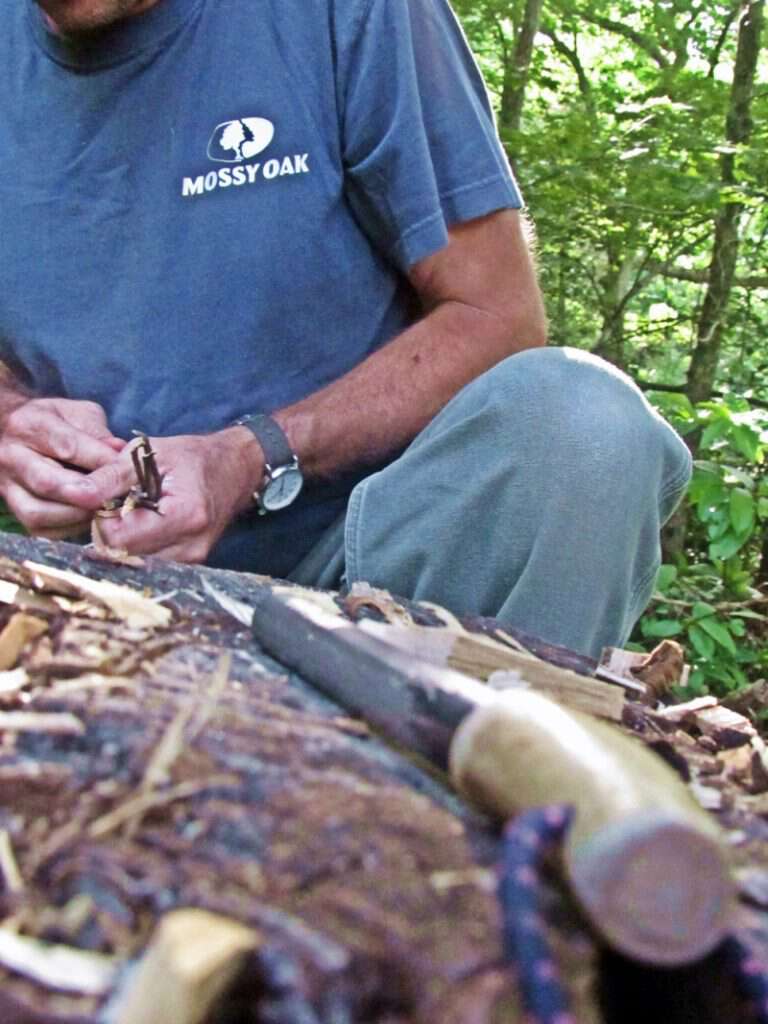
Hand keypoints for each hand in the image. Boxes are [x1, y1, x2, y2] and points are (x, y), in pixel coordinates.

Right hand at [0, 397, 124, 538]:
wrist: (12, 432)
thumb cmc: (54, 422)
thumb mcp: (79, 414)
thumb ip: (100, 434)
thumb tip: (123, 455)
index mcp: (32, 425)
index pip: (68, 446)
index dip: (101, 462)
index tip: (128, 470)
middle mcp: (12, 456)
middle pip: (48, 483)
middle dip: (90, 494)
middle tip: (119, 497)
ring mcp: (8, 485)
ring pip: (39, 512)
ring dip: (78, 516)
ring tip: (105, 509)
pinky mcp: (14, 509)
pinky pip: (40, 528)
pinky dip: (69, 528)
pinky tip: (89, 517)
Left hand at [88, 428, 262, 562]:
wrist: (237, 470)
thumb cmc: (193, 457)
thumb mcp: (150, 454)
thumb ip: (109, 476)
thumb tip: (75, 493)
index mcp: (185, 515)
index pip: (119, 539)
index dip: (103, 519)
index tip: (110, 497)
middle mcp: (191, 546)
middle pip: (126, 556)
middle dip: (112, 532)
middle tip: (120, 505)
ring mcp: (193, 560)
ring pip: (135, 563)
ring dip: (126, 541)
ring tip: (135, 514)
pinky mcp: (191, 566)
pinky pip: (150, 563)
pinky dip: (140, 546)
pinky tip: (146, 525)